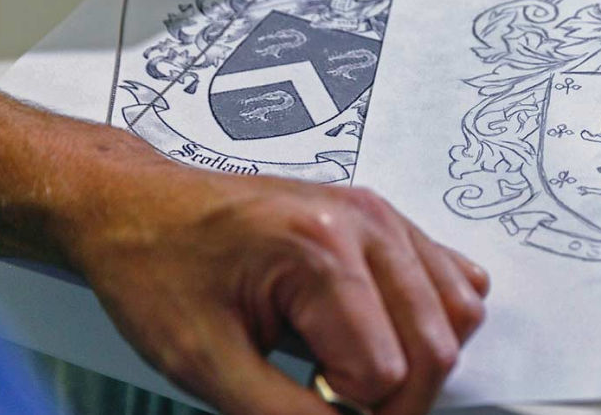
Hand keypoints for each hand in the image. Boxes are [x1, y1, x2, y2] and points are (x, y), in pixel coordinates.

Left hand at [64, 143, 488, 414]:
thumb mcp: (202, 362)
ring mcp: (384, 216)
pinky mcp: (388, 221)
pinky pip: (452, 280)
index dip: (347, 410)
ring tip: (351, 365)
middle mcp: (367, 223)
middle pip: (436, 345)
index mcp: (320, 251)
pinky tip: (380, 334)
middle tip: (332, 401)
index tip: (301, 401)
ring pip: (460, 313)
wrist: (140, 206)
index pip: (387, 372)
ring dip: (418, 361)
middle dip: (395, 399)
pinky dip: (433, 322)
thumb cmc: (158, 268)